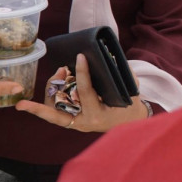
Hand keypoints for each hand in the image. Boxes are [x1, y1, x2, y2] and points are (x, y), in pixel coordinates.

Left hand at [15, 53, 147, 131]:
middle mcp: (82, 122)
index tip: (81, 57)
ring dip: (51, 88)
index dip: (82, 72)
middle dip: (53, 85)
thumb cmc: (129, 107)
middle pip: (56, 105)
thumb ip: (125, 76)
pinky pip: (55, 109)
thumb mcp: (130, 92)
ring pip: (52, 107)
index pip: (85, 91)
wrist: (128, 123)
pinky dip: (53, 94)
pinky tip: (60, 81)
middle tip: (60, 70)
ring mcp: (75, 123)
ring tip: (61, 72)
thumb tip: (111, 59)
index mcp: (97, 115)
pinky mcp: (71, 120)